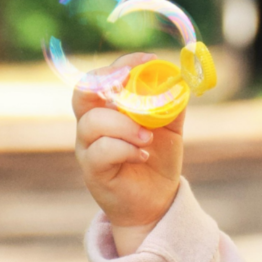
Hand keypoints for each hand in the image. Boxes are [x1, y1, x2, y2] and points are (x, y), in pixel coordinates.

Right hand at [73, 53, 184, 254]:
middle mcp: (91, 124)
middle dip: (107, 81)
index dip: (122, 64)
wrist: (156, 201)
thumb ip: (172, 102)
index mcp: (107, 107)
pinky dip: (124, 149)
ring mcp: (88, 147)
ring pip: (93, 123)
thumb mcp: (170, 127)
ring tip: (148, 137)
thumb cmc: (157, 159)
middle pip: (83, 92)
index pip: (103, 76)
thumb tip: (179, 77)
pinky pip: (100, 151)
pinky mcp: (92, 170)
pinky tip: (142, 154)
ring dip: (124, 125)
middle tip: (132, 82)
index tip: (148, 60)